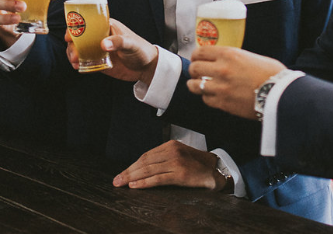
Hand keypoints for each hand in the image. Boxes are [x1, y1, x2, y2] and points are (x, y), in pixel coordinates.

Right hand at [64, 18, 157, 82]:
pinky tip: (78, 67)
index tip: (69, 35)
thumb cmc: (141, 50)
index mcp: (106, 27)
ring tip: (75, 61)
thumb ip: (118, 42)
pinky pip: (86, 62)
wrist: (147, 68)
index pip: (88, 23)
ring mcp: (99, 50)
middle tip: (74, 53)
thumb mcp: (131, 43)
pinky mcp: (99, 62)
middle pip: (80, 37)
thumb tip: (103, 44)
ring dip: (73, 54)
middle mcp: (100, 37)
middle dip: (72, 44)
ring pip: (80, 50)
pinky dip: (79, 64)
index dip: (75, 27)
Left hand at [112, 141, 228, 190]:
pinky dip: (144, 182)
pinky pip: (158, 179)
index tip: (122, 173)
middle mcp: (172, 151)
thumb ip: (164, 159)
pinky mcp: (180, 173)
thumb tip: (142, 169)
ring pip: (148, 169)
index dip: (132, 165)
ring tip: (121, 183)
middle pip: (144, 161)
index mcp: (170, 145)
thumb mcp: (179, 156)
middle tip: (116, 180)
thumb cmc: (197, 165)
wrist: (215, 170)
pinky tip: (135, 186)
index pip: (146, 155)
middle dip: (128, 171)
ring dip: (132, 177)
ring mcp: (176, 162)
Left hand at [186, 47, 285, 119]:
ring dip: (195, 85)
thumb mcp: (251, 57)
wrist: (279, 94)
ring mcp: (220, 87)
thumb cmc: (272, 74)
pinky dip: (207, 97)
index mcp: (229, 54)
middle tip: (197, 72)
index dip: (196, 55)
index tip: (196, 58)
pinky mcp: (223, 103)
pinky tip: (212, 96)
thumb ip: (235, 57)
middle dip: (194, 70)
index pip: (200, 52)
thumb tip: (225, 59)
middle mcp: (221, 69)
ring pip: (194, 85)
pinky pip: (205, 100)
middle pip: (194, 68)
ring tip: (199, 85)